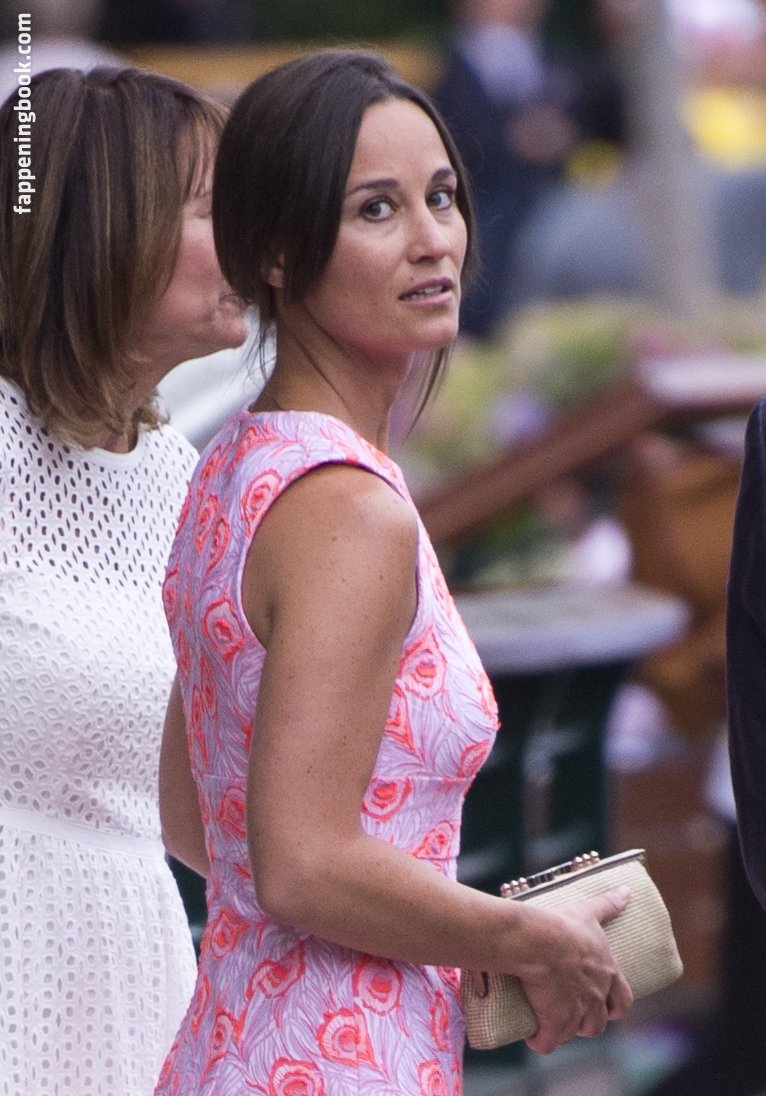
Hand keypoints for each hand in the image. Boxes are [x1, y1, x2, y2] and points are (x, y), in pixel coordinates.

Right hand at [520, 886, 633, 1053]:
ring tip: (548, 1022)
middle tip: (571, 1013)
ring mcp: (576, 1012)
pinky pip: (547, 1041)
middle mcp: (596, 997)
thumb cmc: (563, 925)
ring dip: (563, 1031)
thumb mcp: (588, 912)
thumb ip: (608, 904)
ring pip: (573, 1033)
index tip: (606, 1006)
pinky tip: (533, 1035)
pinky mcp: (554, 1021)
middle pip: (598, 1023)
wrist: (539, 940)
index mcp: (607, 974)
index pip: (623, 1001)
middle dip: (587, 1022)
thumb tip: (626, 890)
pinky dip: (540, 1039)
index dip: (614, 1006)